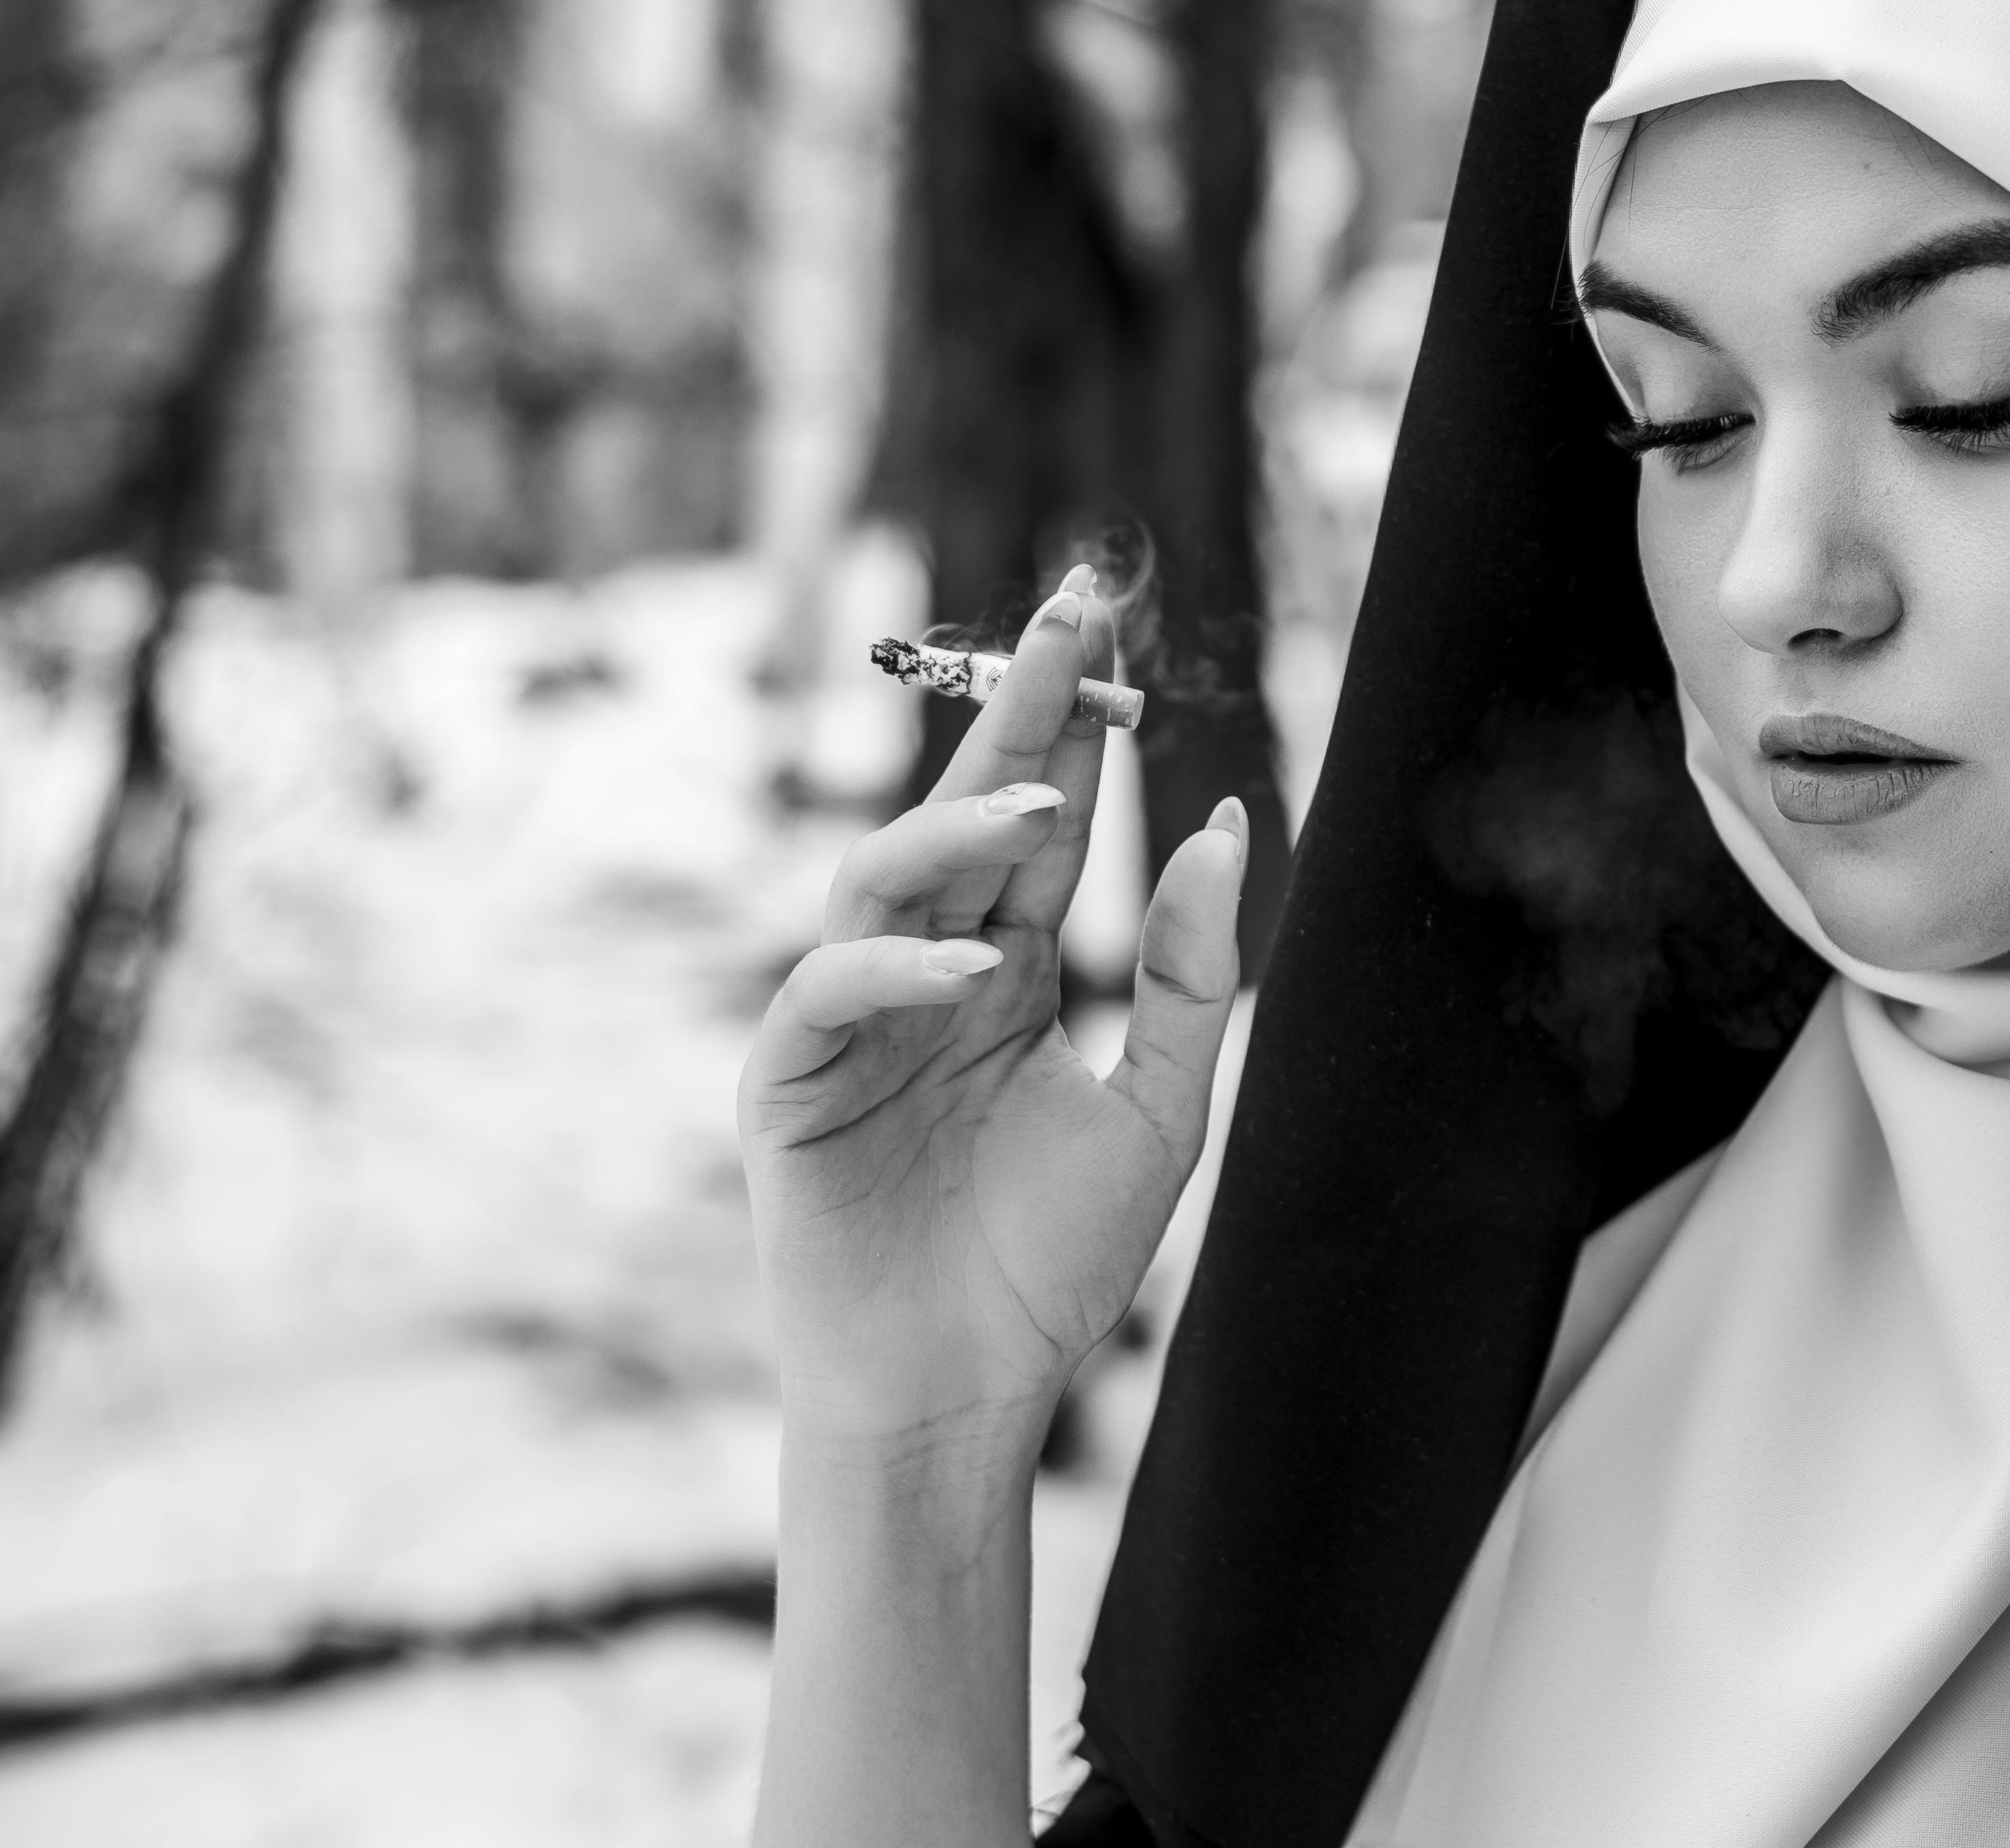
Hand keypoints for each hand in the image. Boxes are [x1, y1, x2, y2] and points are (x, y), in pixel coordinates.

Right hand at [739, 565, 1249, 1454]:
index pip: (1039, 822)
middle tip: (1070, 613)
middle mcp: (924, 975)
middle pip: (963, 812)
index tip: (1113, 628)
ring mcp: (848, 1021)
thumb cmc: (1049, 1270)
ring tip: (1043, 808)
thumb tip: (1221, 822)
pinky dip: (895, 968)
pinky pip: (829, 991)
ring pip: (883, 879)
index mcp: (1005, 973)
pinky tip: (971, 968)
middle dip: (1016, 710)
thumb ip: (1188, 974)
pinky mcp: (789, 1084)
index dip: (1074, 728)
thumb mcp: (1158, 1110)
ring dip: (958, 829)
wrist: (965, 1396)